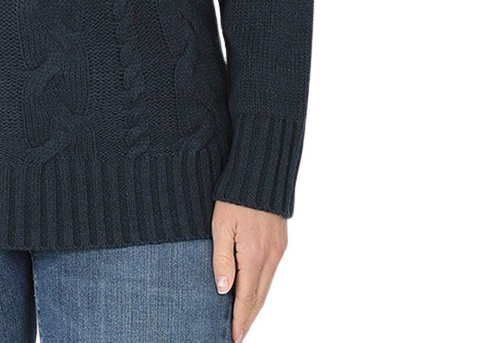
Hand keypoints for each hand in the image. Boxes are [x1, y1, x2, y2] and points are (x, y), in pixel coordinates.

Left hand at [211, 199, 287, 342]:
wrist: (260, 174)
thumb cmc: (235, 197)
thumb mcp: (221, 226)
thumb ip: (222, 258)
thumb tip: (223, 289)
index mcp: (253, 256)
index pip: (246, 298)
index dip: (240, 320)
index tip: (235, 338)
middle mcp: (269, 257)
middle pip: (259, 297)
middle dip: (248, 318)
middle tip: (238, 335)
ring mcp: (277, 251)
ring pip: (266, 286)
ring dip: (255, 304)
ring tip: (243, 319)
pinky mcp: (280, 243)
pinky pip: (271, 273)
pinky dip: (262, 288)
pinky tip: (253, 291)